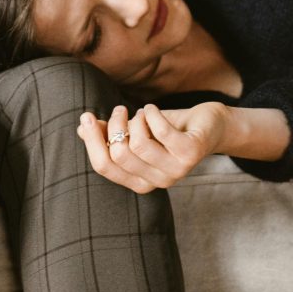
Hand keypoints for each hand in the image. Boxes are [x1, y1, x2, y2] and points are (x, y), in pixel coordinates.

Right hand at [76, 102, 230, 192]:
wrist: (210, 127)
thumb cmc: (169, 131)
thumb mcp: (136, 133)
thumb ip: (110, 134)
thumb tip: (82, 128)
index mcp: (139, 182)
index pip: (104, 166)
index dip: (92, 140)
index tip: (86, 116)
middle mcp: (157, 182)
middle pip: (118, 155)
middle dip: (114, 125)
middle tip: (120, 110)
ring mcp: (176, 170)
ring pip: (138, 144)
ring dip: (135, 120)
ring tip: (142, 113)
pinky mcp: (190, 153)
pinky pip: (161, 132)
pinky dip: (151, 114)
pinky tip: (152, 109)